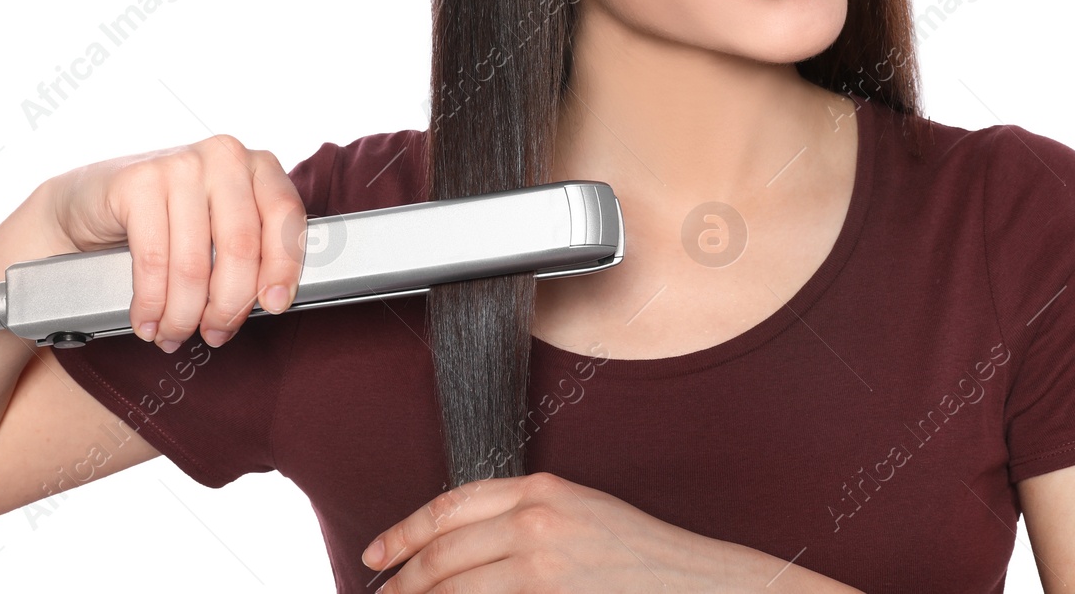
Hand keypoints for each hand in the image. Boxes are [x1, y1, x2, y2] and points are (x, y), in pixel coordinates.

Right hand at [43, 135, 307, 352]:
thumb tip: (269, 302)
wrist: (93, 201)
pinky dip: (151, 303)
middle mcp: (224, 157)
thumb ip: (252, 250)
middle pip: (241, 246)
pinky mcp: (138, 182)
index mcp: (258, 165)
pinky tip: (148, 321)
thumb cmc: (170, 220)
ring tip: (175, 333)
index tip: (273, 306)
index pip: (285, 215)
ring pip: (194, 263)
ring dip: (184, 313)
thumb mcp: (221, 225)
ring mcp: (180, 165)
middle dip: (228, 304)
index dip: (283, 266)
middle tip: (216, 333)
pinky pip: (153, 261)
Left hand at [361, 471, 762, 591]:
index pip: (450, 506)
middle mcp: (536, 524)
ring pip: (455, 591)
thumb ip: (521, 518)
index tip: (377, 553)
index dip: (403, 531)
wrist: (697, 584)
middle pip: (442, 554)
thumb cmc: (641, 557)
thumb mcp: (579, 513)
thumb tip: (459, 546)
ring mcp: (541, 570)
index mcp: (542, 490)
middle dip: (402, 581)